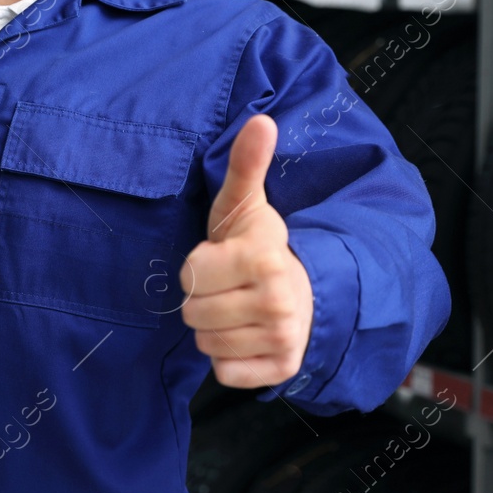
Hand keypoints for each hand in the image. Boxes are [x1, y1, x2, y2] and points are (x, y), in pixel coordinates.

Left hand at [179, 113, 313, 388]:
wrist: (303, 291)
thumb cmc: (257, 246)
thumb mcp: (244, 204)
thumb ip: (246, 164)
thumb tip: (260, 120)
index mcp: (263, 259)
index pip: (189, 277)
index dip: (196, 268)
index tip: (219, 260)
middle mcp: (277, 302)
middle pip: (192, 314)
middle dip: (201, 300)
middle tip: (226, 287)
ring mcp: (283, 339)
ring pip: (206, 344)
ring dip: (213, 328)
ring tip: (236, 308)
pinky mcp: (281, 370)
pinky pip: (224, 372)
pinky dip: (228, 358)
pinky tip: (245, 335)